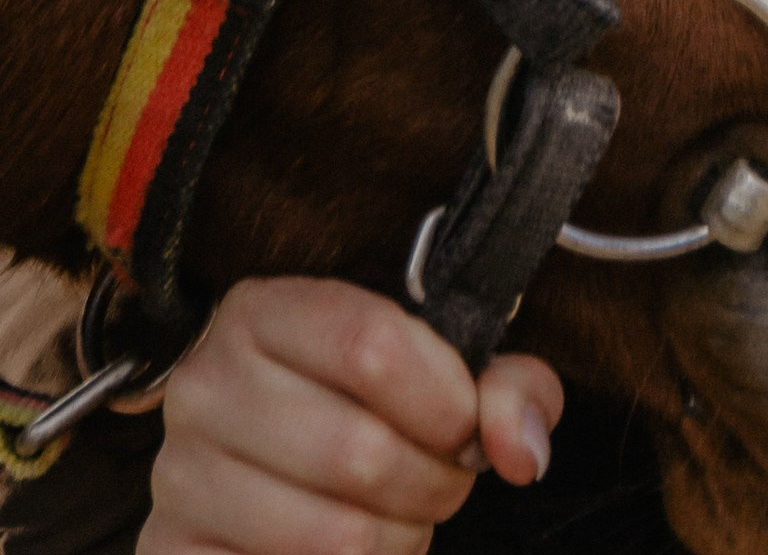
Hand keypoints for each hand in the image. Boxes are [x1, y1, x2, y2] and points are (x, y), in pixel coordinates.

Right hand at [138, 279, 562, 554]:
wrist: (270, 467)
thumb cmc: (365, 408)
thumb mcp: (440, 372)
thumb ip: (505, 389)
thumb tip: (521, 449)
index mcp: (262, 311)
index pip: (371, 344)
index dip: (445, 399)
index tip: (465, 423)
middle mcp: (204, 384)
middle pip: (360, 452)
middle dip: (433, 485)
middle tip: (440, 482)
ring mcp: (178, 476)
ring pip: (333, 536)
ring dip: (396, 542)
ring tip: (398, 520)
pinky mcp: (171, 552)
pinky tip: (349, 552)